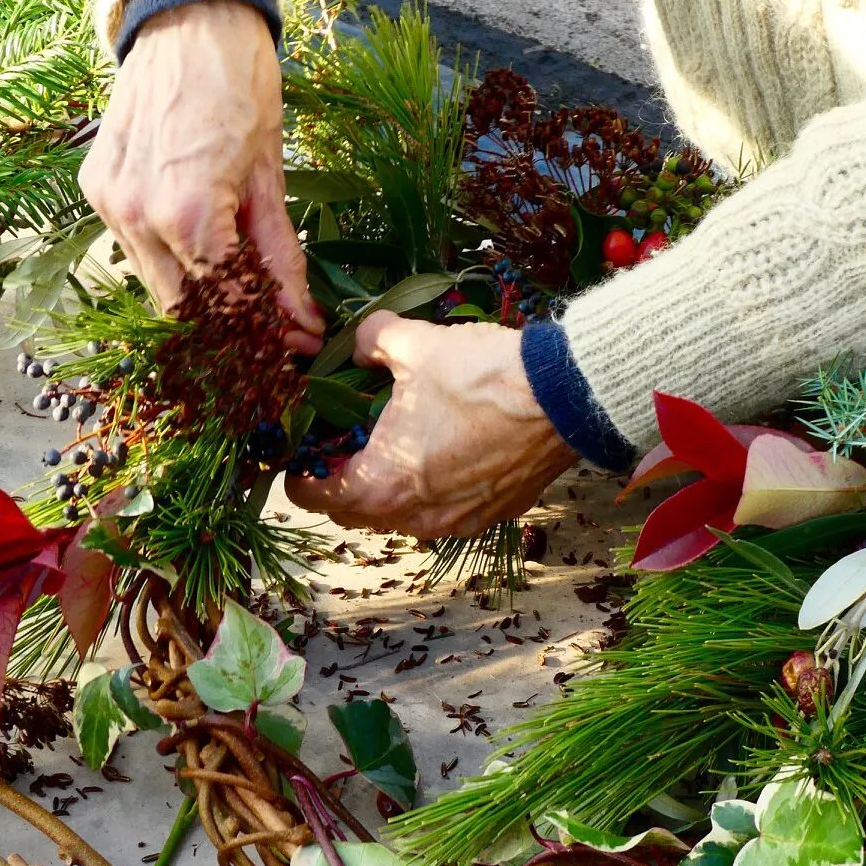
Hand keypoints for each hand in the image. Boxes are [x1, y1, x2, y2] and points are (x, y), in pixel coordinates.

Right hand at [79, 0, 322, 350]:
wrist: (189, 18)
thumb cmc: (241, 85)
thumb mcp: (272, 177)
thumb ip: (282, 258)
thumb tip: (302, 325)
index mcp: (185, 213)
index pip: (224, 304)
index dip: (263, 333)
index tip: (295, 347)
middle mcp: (135, 215)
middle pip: (182, 308)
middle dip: (228, 329)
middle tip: (272, 333)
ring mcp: (107, 202)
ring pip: (154, 283)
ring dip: (197, 298)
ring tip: (243, 295)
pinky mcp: (95, 186)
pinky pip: (132, 247)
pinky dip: (169, 260)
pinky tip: (203, 251)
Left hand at [285, 313, 577, 538]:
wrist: (565, 396)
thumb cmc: (480, 374)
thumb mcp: (411, 343)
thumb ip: (369, 342)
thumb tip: (360, 346)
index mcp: (381, 484)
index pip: (314, 498)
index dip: (300, 473)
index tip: (304, 452)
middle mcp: (416, 517)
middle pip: (356, 514)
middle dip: (344, 483)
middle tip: (347, 444)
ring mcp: (459, 523)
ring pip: (403, 517)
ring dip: (391, 490)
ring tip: (400, 447)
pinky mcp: (495, 516)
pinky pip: (447, 513)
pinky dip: (436, 491)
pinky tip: (448, 452)